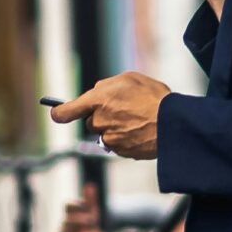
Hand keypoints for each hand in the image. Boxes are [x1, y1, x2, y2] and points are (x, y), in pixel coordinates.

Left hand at [50, 72, 170, 159]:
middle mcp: (100, 121)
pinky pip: (117, 145)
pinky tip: (141, 130)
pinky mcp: (120, 151)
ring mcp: (109, 139)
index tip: (57, 114)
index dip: (60, 113)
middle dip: (101, 117)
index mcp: (99, 100)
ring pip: (104, 134)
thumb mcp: (130, 79)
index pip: (68, 110)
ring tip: (137, 120)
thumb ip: (107, 86)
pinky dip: (125, 139)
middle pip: (90, 122)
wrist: (174, 123)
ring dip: (114, 128)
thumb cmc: (154, 97)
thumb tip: (96, 93)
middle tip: (122, 110)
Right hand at [60, 186, 102, 231]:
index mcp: (71, 213)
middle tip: (89, 223)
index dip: (77, 209)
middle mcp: (65, 222)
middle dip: (77, 220)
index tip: (90, 214)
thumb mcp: (92, 211)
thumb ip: (90, 199)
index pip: (68, 206)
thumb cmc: (91, 224)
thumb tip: (90, 185)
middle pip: (66, 220)